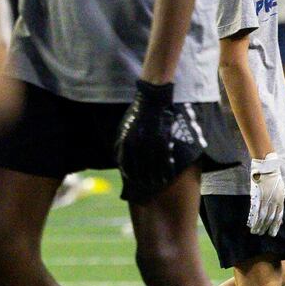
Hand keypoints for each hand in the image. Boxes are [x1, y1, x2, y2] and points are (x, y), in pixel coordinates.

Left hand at [115, 81, 205, 203]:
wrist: (152, 98)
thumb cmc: (138, 112)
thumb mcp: (124, 127)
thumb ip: (121, 142)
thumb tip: (117, 156)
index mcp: (126, 140)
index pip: (126, 163)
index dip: (130, 174)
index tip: (134, 181)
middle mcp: (137, 143)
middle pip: (139, 168)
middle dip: (143, 179)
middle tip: (147, 186)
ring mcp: (150, 142)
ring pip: (152, 166)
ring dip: (155, 177)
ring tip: (158, 184)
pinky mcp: (163, 139)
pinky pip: (164, 159)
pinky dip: (166, 169)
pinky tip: (167, 175)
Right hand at [246, 152, 284, 235]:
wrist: (268, 165)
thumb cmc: (273, 175)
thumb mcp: (280, 187)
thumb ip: (280, 196)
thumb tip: (280, 203)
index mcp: (280, 199)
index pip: (279, 216)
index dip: (275, 226)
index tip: (272, 233)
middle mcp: (274, 201)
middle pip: (270, 218)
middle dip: (266, 227)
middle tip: (262, 234)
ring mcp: (265, 199)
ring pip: (263, 216)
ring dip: (259, 225)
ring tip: (255, 232)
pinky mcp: (257, 196)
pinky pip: (255, 210)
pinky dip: (253, 218)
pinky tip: (250, 224)